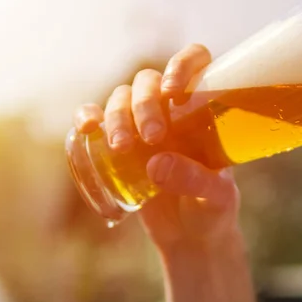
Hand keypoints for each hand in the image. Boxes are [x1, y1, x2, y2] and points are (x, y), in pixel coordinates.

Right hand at [73, 44, 241, 252]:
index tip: (174, 92)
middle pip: (149, 81)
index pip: (196, 62)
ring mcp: (142, 125)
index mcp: (203, 110)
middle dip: (145, 103)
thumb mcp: (216, 198)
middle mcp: (171, 109)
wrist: (191, 238)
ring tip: (121, 146)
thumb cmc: (213, 211)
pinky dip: (86, 117)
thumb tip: (155, 163)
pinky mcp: (118, 145)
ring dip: (117, 115)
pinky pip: (96, 119)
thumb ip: (194, 180)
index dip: (183, 64)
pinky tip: (86, 128)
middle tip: (153, 137)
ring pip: (121, 97)